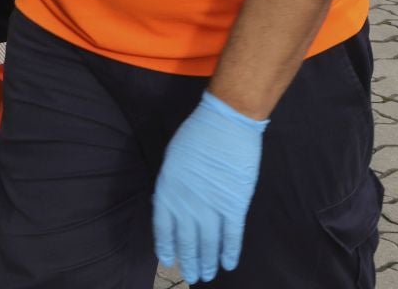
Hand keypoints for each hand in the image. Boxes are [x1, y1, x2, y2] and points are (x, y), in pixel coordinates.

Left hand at [153, 91, 267, 283]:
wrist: (225, 124)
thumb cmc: (197, 135)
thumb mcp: (173, 160)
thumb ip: (172, 186)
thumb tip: (171, 205)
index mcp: (167, 191)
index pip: (163, 228)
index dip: (167, 246)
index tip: (169, 260)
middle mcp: (186, 204)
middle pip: (187, 240)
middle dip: (189, 260)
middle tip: (191, 276)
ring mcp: (210, 207)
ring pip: (208, 244)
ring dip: (207, 262)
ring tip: (207, 276)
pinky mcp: (234, 206)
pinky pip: (231, 236)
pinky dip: (230, 252)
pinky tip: (228, 264)